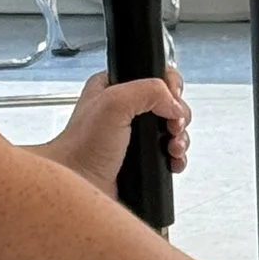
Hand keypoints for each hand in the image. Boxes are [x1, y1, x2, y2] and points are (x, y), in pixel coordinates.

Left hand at [34, 67, 189, 194]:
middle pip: (170, 103)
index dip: (170, 87)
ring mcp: (135, 135)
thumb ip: (149, 91)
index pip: (155, 74)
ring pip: (174, 129)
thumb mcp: (113, 103)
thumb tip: (174, 105)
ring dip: (181, 138)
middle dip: (179, 116)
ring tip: (172, 147)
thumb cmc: (82, 147)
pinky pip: (171, 153)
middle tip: (172, 126)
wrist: (77, 184)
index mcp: (115, 86)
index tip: (171, 100)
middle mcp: (126, 109)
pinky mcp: (142, 157)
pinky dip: (178, 157)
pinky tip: (172, 160)